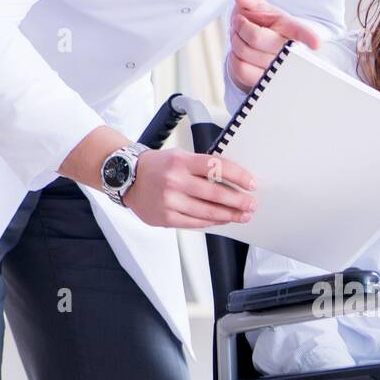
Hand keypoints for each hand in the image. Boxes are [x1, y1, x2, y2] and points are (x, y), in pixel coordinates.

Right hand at [124, 147, 257, 229]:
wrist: (127, 178)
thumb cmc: (158, 167)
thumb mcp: (180, 156)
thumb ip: (203, 167)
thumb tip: (233, 181)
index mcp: (181, 161)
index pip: (216, 167)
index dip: (238, 176)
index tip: (251, 184)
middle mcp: (175, 181)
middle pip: (215, 194)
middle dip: (238, 201)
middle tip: (251, 204)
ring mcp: (169, 201)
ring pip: (207, 211)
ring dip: (229, 215)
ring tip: (242, 215)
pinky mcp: (166, 218)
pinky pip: (195, 223)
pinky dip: (212, 222)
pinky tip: (222, 220)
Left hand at [228, 0, 320, 89]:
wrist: (251, 43)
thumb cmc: (259, 23)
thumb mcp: (257, 5)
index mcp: (290, 27)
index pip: (300, 31)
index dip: (308, 37)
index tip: (315, 43)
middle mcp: (286, 48)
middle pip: (256, 37)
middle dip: (240, 26)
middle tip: (240, 21)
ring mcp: (276, 67)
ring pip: (244, 52)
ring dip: (235, 40)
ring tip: (240, 36)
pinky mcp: (263, 81)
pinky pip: (240, 68)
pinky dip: (233, 57)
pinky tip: (240, 52)